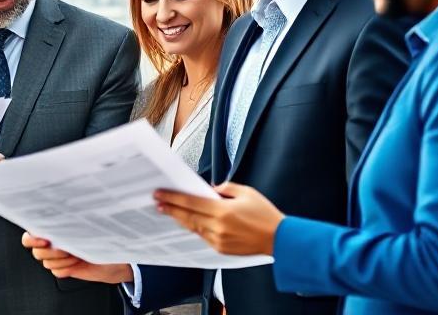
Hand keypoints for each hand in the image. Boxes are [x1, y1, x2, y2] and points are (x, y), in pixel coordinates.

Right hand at [21, 232, 132, 282]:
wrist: (110, 257)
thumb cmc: (99, 237)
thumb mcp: (81, 228)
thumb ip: (66, 227)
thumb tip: (57, 225)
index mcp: (51, 229)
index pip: (29, 236)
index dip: (32, 239)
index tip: (45, 239)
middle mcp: (51, 243)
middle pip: (37, 252)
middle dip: (52, 252)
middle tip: (66, 249)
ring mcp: (56, 257)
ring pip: (47, 263)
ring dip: (63, 260)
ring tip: (76, 254)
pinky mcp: (62, 269)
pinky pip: (57, 272)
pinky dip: (67, 268)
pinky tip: (77, 262)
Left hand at [155, 182, 283, 254]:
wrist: (280, 239)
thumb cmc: (265, 215)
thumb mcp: (246, 192)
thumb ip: (224, 188)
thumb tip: (209, 190)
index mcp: (223, 211)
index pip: (191, 202)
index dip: (173, 198)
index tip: (160, 194)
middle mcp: (218, 227)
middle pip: (187, 216)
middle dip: (170, 208)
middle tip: (157, 202)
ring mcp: (218, 240)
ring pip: (193, 227)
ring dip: (180, 218)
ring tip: (169, 210)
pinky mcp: (221, 249)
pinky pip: (203, 236)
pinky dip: (195, 228)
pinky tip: (189, 221)